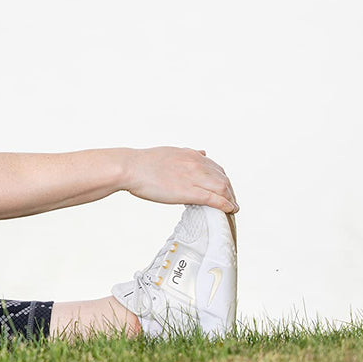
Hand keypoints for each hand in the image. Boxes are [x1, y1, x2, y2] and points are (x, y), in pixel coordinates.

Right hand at [123, 146, 238, 213]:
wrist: (130, 167)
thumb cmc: (144, 162)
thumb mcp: (171, 151)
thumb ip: (188, 154)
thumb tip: (203, 152)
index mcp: (191, 155)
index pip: (217, 169)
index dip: (223, 181)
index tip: (224, 190)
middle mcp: (196, 164)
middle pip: (223, 179)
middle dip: (230, 192)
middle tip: (231, 202)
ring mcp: (193, 177)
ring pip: (222, 189)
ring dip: (231, 199)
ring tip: (233, 208)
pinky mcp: (189, 191)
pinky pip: (214, 199)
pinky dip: (225, 205)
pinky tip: (229, 210)